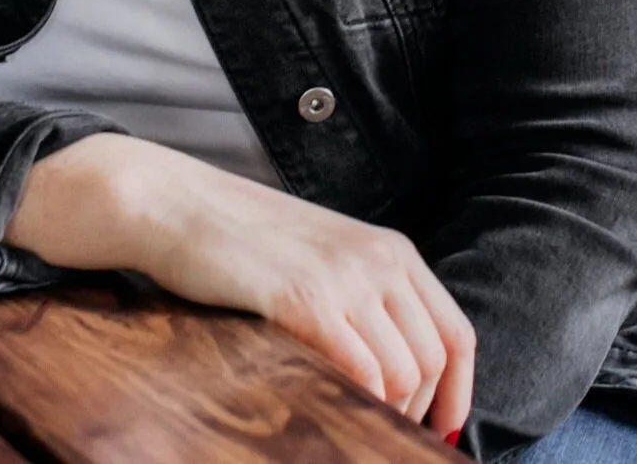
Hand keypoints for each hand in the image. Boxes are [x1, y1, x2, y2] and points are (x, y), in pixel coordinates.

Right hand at [5, 133, 474, 437]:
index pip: (456, 334)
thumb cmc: (244, 242)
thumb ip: (365, 298)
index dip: (455, 392)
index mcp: (392, 250)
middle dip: (416, 411)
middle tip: (381, 431)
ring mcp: (344, 277)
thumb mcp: (324, 256)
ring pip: (402, 372)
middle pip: (432, 359)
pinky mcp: (304, 298)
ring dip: (385, 412)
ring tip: (352, 423)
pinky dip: (358, 403)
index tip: (440, 428)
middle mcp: (379, 260)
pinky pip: (360, 369)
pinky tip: (333, 408)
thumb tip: (396, 371)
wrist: (180, 206)